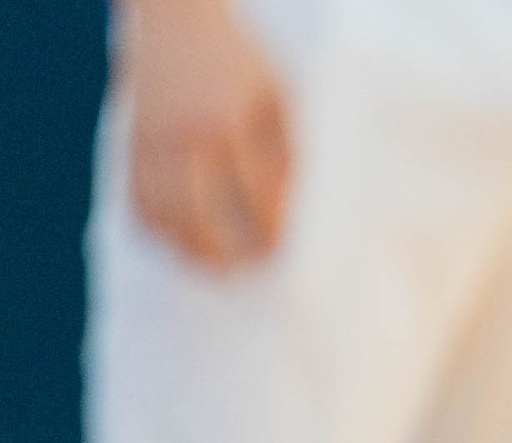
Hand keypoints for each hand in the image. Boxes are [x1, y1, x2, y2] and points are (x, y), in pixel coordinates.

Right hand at [122, 0, 292, 267]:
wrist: (178, 22)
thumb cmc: (242, 63)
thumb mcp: (278, 97)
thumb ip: (290, 148)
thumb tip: (303, 208)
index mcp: (235, 126)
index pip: (259, 197)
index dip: (273, 232)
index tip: (286, 257)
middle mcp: (190, 138)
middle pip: (206, 218)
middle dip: (231, 253)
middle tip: (250, 274)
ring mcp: (156, 143)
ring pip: (168, 215)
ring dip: (192, 249)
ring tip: (219, 270)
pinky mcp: (133, 144)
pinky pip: (139, 199)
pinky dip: (158, 228)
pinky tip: (180, 245)